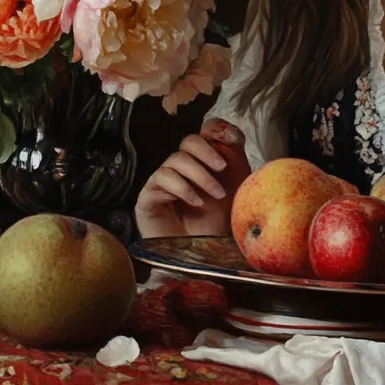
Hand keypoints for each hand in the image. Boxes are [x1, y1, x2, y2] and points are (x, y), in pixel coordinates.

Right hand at [134, 120, 248, 238]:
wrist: (204, 252)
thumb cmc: (220, 220)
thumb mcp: (235, 185)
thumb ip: (234, 156)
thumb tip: (230, 131)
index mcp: (202, 161)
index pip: (203, 133)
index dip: (214, 131)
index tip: (230, 143)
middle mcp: (181, 167)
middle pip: (189, 141)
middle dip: (207, 152)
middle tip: (222, 167)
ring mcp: (163, 181)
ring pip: (176, 160)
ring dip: (199, 175)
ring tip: (216, 194)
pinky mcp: (149, 196)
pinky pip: (162, 179)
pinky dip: (182, 187)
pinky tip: (196, 201)